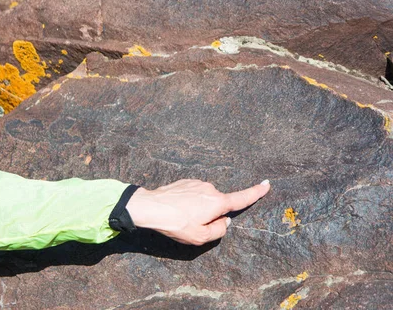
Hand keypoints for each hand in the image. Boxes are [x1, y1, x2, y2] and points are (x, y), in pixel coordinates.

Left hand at [125, 179, 269, 244]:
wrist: (150, 207)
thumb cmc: (176, 224)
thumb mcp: (201, 237)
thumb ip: (219, 230)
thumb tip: (224, 222)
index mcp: (217, 202)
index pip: (241, 198)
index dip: (256, 193)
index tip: (267, 184)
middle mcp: (210, 189)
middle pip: (218, 205)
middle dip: (211, 216)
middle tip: (192, 224)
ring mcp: (196, 183)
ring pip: (204, 200)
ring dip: (198, 209)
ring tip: (181, 217)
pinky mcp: (185, 182)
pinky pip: (193, 195)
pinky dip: (189, 203)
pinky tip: (176, 209)